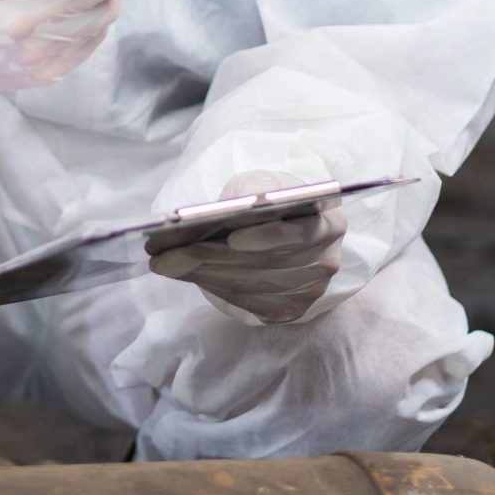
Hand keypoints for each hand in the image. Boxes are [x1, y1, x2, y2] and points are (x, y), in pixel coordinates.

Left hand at [149, 169, 344, 326]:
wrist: (284, 227)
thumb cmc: (270, 201)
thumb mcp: (262, 184)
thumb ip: (252, 191)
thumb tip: (228, 212)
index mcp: (329, 221)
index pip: (303, 232)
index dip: (268, 236)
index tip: (231, 237)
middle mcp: (326, 260)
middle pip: (267, 264)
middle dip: (213, 257)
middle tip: (167, 254)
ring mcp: (310, 291)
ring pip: (252, 285)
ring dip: (204, 274)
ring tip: (165, 262)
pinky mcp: (290, 310)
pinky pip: (248, 302)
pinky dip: (213, 287)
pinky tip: (183, 274)